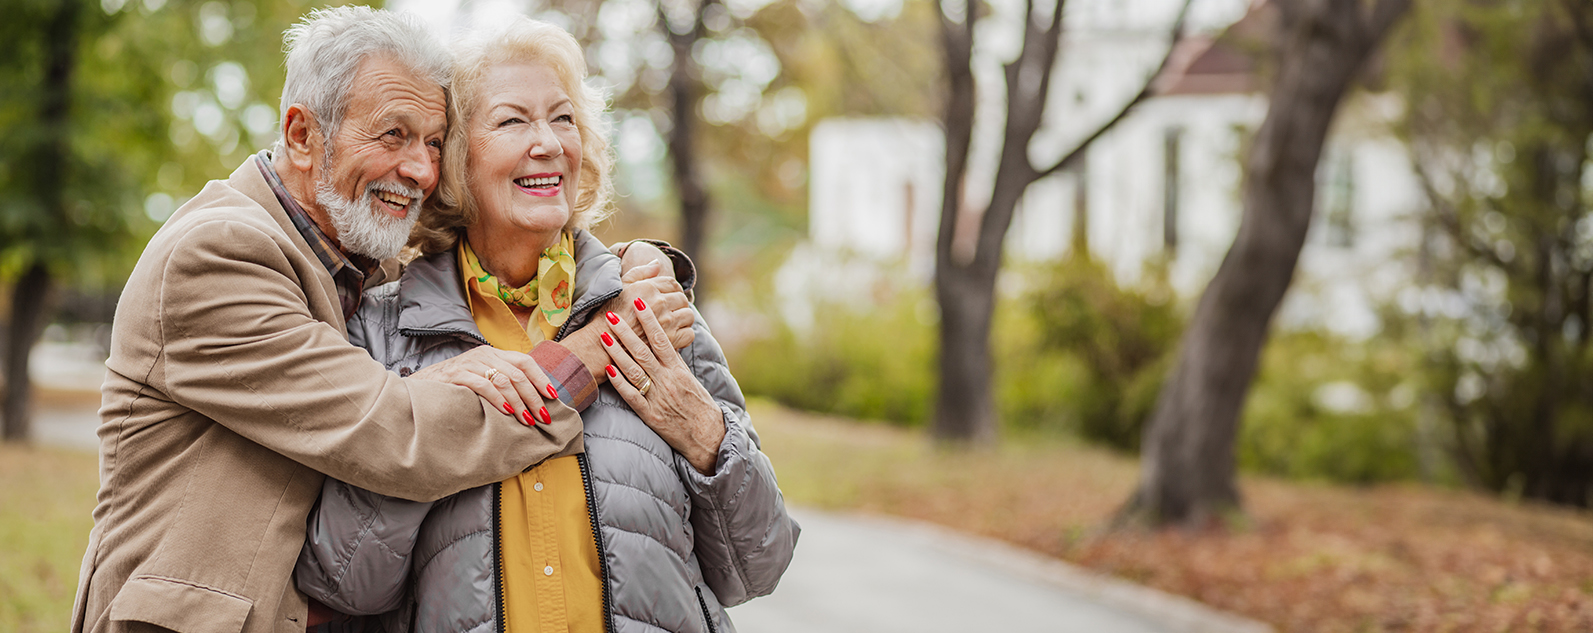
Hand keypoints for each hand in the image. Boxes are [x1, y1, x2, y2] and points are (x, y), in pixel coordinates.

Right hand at [408, 346, 555, 425]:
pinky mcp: (456, 375)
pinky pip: (483, 386)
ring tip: (527, 419)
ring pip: (504, 380)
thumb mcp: (480, 379)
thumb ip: (500, 383)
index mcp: (492, 354)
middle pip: (518, 373)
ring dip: (519, 402)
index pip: (524, 361)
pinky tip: (506, 412)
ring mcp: (469, 363)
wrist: (417, 387)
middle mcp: (483, 355)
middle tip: (542, 416)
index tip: (552, 397)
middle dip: (533, 396)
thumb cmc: (453, 388)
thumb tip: (531, 402)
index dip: (541, 378)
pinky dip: (498, 399)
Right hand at [562, 242, 695, 384]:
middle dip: (678, 304)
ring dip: (683, 318)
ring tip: (673, 322)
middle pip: (682, 299)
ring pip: (688, 315)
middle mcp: (660, 303)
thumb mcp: (622, 286)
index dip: (673, 289)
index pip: (673, 283)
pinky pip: (689, 334)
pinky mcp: (669, 340)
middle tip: (670, 311)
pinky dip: (685, 334)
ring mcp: (666, 322)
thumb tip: (657, 263)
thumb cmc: (609, 312)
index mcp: (649, 288)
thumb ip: (641, 272)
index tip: (668, 296)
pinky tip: (675, 334)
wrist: (604, 342)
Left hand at [599, 297, 724, 473]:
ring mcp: (658, 396)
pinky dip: (620, 383)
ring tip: (604, 336)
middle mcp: (667, 379)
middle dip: (626, 331)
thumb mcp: (690, 379)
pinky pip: (632, 396)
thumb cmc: (698, 405)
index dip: (649, 320)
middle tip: (611, 314)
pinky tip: (608, 370)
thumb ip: (674, 362)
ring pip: (634, 370)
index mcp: (678, 369)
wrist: (707, 435)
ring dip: (617, 352)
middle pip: (643, 351)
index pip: (662, 338)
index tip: (639, 303)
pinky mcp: (650, 414)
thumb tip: (664, 343)